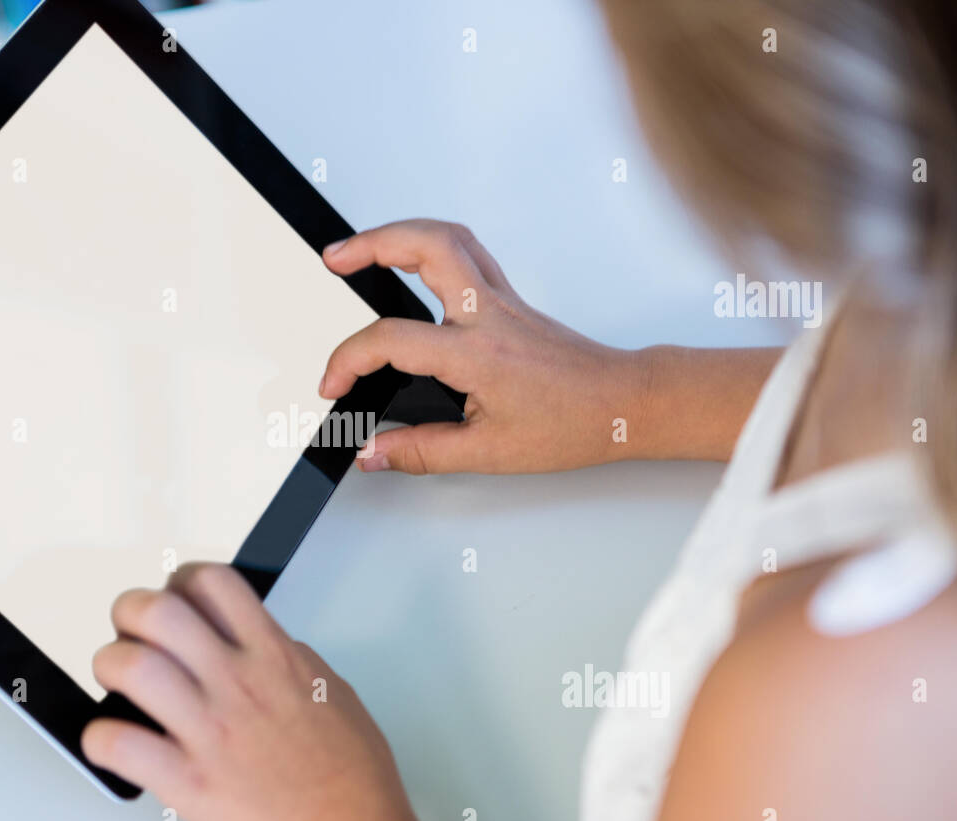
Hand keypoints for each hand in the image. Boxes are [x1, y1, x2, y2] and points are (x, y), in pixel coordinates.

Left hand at [81, 563, 438, 820]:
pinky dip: (99, 738)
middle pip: (160, 611)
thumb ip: (289, 659)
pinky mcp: (188, 781)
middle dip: (131, 611)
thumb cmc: (351, 777)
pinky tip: (108, 740)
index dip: (180, 581)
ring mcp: (210, 730)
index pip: (214, 584)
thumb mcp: (332, 691)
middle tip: (130, 632)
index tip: (174, 597)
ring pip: (132, 667)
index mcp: (273, 657)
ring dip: (110, 665)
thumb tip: (262, 644)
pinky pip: (120, 745)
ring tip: (115, 681)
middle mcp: (237, 683)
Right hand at [320, 218, 650, 473]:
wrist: (622, 403)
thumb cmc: (571, 424)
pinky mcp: (510, 297)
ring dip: (399, 232)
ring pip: (448, 236)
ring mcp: (502, 298)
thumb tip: (373, 452)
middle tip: (335, 259)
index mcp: (477, 354)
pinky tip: (413, 257)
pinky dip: (430, 244)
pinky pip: (467, 250)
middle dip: (370, 244)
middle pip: (425, 246)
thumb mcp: (487, 453)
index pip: (392, 340)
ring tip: (363, 247)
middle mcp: (488, 314)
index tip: (334, 384)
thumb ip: (420, 452)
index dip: (348, 361)